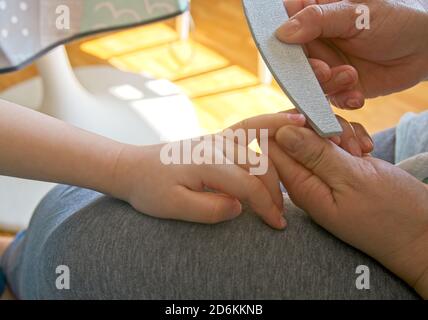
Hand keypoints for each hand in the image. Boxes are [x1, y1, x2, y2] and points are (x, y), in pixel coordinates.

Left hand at [110, 113, 308, 229]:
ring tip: (311, 155)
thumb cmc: (150, 189)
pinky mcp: (218, 138)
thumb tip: (239, 207)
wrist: (133, 168)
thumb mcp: (173, 207)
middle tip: (281, 216)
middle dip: (276, 192)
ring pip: (262, 145)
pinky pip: (251, 127)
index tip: (277, 224)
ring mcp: (218, 138)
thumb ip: (209, 209)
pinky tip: (292, 118)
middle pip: (260, 166)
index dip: (266, 206)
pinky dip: (272, 123)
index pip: (248, 185)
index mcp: (207, 162)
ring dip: (283, 158)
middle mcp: (216, 144)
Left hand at [270, 125, 427, 297]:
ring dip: (339, 133)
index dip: (290, 126)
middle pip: (293, 135)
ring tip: (360, 151)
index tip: (320, 126)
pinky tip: (365, 150)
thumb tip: (280, 133)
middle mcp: (306, 179)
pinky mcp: (339, 167)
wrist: (420, 233)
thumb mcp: (353, 180)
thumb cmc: (390, 213)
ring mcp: (323, 173)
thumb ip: (315, 156)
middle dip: (319, 127)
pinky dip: (350, 137)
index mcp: (300, 185)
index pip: (272, 146)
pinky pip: (335, 140)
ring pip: (316, 134)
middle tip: (345, 144)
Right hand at [276, 0, 427, 108]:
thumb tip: (282, 32)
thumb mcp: (357, 12)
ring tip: (350, 77)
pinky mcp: (338, 86)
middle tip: (324, 71)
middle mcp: (314, 41)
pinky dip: (342, 99)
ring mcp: (325, 65)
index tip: (284, 53)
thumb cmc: (395, 17)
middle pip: (291, 61)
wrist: (425, 47)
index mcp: (313, 14)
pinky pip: (329, 99)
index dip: (277, 41)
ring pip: (308, 83)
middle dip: (306, 71)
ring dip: (327, 86)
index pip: (281, 25)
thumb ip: (318, 20)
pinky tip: (357, 96)